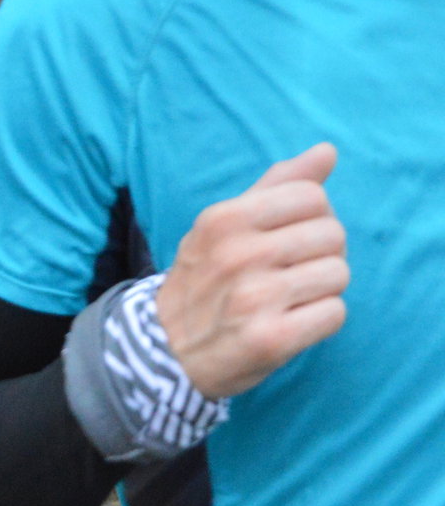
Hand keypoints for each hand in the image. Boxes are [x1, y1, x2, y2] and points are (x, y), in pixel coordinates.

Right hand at [156, 143, 349, 400]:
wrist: (165, 354)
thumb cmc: (203, 284)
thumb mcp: (223, 228)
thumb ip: (275, 187)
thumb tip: (327, 151)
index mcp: (225, 219)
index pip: (312, 196)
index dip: (313, 218)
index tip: (291, 240)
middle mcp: (238, 255)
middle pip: (333, 234)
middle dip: (322, 254)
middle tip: (291, 275)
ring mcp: (254, 299)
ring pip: (339, 274)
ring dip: (323, 289)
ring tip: (291, 300)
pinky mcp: (270, 340)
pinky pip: (334, 313)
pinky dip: (322, 321)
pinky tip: (294, 324)